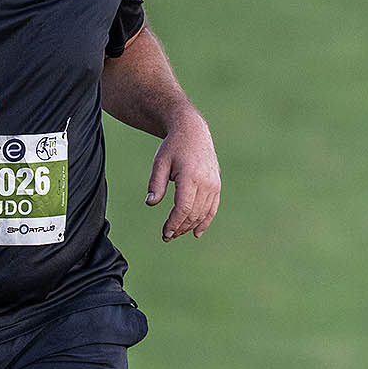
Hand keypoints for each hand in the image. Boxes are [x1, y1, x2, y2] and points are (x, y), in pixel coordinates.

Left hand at [145, 116, 220, 240]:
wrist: (193, 132)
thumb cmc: (173, 147)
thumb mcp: (160, 162)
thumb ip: (156, 184)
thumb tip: (150, 203)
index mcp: (190, 176)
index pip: (183, 208)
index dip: (174, 223)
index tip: (165, 233)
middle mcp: (205, 182)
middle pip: (193, 214)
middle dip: (180, 228)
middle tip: (167, 236)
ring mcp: (213, 184)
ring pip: (203, 213)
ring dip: (190, 227)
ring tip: (176, 234)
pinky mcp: (216, 185)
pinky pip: (212, 208)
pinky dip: (205, 222)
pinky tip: (196, 233)